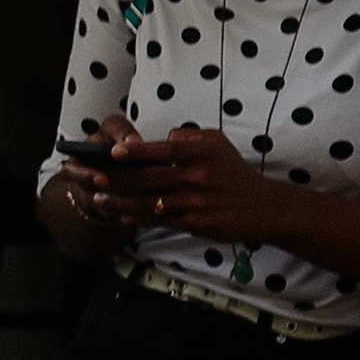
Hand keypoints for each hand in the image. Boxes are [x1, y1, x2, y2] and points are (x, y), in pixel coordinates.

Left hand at [114, 127, 294, 243]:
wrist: (264, 207)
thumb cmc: (234, 172)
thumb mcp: (218, 144)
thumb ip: (189, 137)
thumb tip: (162, 136)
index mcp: (202, 153)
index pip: (164, 150)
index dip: (137, 151)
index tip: (114, 151)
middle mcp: (198, 177)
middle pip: (149, 178)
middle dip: (118, 179)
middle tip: (94, 176)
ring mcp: (196, 203)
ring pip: (149, 202)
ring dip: (121, 201)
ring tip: (99, 197)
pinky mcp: (195, 223)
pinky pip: (160, 221)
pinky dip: (137, 218)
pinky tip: (121, 214)